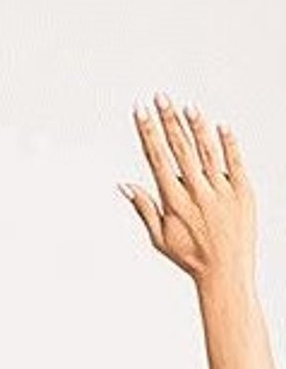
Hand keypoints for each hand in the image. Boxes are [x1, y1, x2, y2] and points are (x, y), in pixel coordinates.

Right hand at [121, 96, 256, 290]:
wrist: (226, 271)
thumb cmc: (190, 257)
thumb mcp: (159, 237)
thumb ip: (144, 207)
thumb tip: (125, 185)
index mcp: (174, 201)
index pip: (157, 158)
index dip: (148, 132)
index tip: (140, 113)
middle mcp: (197, 191)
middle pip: (179, 147)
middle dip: (168, 119)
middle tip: (159, 97)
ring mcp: (221, 189)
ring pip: (207, 149)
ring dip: (196, 125)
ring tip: (186, 105)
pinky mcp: (243, 190)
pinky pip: (235, 161)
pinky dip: (228, 142)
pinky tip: (221, 125)